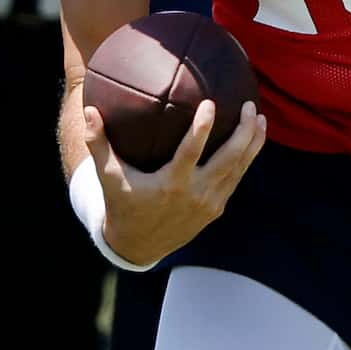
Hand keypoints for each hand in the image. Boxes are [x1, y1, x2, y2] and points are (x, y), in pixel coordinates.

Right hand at [83, 99, 265, 267]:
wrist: (138, 246)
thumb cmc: (122, 205)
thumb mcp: (108, 178)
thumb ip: (99, 144)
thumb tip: (90, 109)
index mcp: (171, 185)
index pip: (191, 152)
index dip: (202, 128)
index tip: (211, 103)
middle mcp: (196, 193)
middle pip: (229, 159)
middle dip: (244, 132)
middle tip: (250, 105)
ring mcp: (210, 202)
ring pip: (240, 169)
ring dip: (253, 143)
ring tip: (260, 118)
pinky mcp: (217, 208)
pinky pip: (237, 179)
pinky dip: (247, 159)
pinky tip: (253, 140)